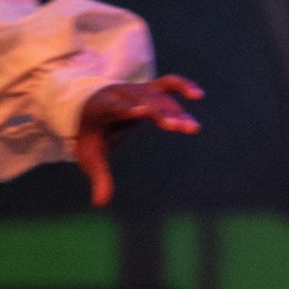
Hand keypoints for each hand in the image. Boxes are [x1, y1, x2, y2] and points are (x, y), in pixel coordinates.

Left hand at [73, 76, 202, 206]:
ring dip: (177, 112)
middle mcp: (121, 95)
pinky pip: (168, 84)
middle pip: (144, 102)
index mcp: (101, 108)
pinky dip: (183, 86)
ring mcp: (137, 90)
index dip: (128, 110)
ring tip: (193, 128)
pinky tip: (199, 95)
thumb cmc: (91, 133)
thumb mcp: (90, 155)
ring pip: (159, 98)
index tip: (142, 112)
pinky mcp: (149, 89)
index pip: (114, 107)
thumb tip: (100, 204)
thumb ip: (98, 177)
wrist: (89, 105)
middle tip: (181, 127)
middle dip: (162, 114)